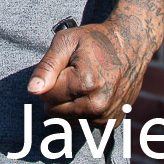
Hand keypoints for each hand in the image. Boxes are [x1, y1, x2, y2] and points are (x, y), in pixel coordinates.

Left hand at [26, 21, 146, 122]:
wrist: (131, 44)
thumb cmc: (95, 40)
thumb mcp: (66, 41)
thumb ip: (47, 67)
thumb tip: (33, 90)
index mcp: (84, 83)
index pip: (45, 96)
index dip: (50, 79)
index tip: (64, 67)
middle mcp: (97, 105)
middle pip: (55, 111)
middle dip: (58, 94)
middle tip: (73, 74)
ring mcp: (106, 116)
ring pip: (67, 119)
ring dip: (69, 104)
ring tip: (83, 83)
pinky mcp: (112, 122)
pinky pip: (83, 123)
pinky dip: (83, 110)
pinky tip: (93, 93)